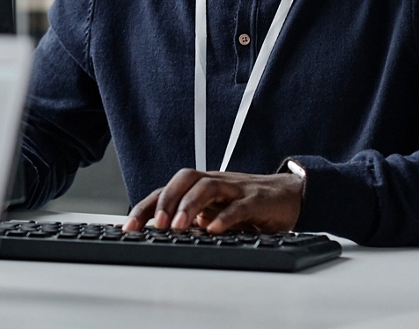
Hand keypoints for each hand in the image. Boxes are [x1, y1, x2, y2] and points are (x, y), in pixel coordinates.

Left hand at [123, 168, 303, 233]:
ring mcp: (235, 189)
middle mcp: (215, 183)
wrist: (289, 194)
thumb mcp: (215, 213)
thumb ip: (192, 221)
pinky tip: (215, 230)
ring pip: (208, 187)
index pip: (167, 191)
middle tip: (155, 225)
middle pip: (184, 179)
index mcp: (200, 187)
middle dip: (166, 201)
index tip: (128, 228)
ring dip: (190, 206)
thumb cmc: (247, 203)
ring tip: (179, 226)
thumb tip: (159, 238)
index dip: (145, 207)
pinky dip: (225, 217)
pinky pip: (239, 205)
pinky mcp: (257, 200)